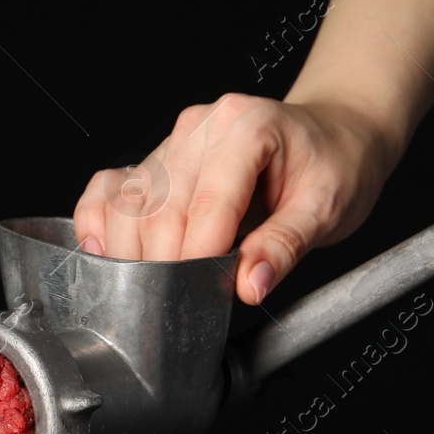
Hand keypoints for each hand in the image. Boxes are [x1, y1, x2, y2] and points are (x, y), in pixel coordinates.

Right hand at [71, 95, 393, 304]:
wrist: (335, 134)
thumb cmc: (335, 163)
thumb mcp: (327, 207)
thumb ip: (284, 246)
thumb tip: (249, 284)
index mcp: (245, 126)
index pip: (208, 202)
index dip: (198, 256)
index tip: (198, 297)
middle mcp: (200, 127)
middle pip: (160, 205)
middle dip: (162, 263)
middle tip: (173, 308)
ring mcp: (173, 142)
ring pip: (128, 200)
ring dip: (127, 251)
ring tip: (142, 292)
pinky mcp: (157, 161)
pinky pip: (111, 187)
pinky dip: (98, 220)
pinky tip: (100, 252)